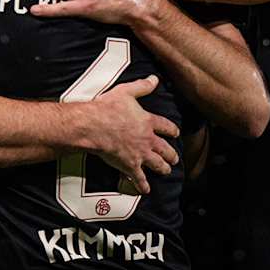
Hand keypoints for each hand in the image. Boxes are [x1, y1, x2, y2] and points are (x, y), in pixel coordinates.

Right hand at [85, 75, 180, 194]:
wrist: (93, 126)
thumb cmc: (107, 108)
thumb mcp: (126, 92)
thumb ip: (142, 86)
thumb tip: (154, 79)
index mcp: (147, 122)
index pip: (165, 126)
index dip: (172, 130)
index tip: (175, 133)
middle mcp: (147, 139)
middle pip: (165, 148)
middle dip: (171, 154)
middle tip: (175, 158)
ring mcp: (139, 154)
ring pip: (157, 164)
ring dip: (163, 168)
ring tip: (167, 170)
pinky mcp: (129, 165)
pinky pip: (138, 178)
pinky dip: (143, 185)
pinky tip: (146, 190)